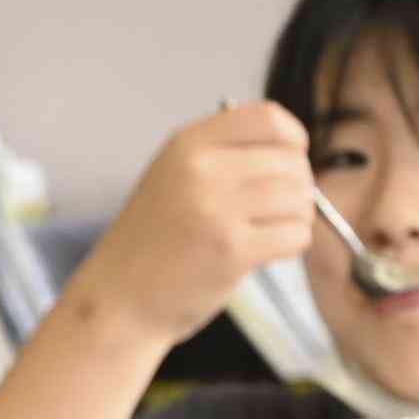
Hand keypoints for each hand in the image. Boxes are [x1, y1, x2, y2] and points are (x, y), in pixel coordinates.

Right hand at [74, 102, 318, 348]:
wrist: (118, 300)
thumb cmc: (151, 242)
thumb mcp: (172, 177)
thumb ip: (221, 156)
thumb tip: (292, 153)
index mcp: (186, 144)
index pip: (266, 118)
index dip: (291, 138)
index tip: (290, 159)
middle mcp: (201, 170)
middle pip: (290, 161)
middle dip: (298, 186)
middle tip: (278, 209)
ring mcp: (217, 209)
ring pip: (299, 198)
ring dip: (297, 217)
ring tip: (270, 231)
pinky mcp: (233, 250)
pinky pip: (296, 234)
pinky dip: (292, 244)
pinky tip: (267, 253)